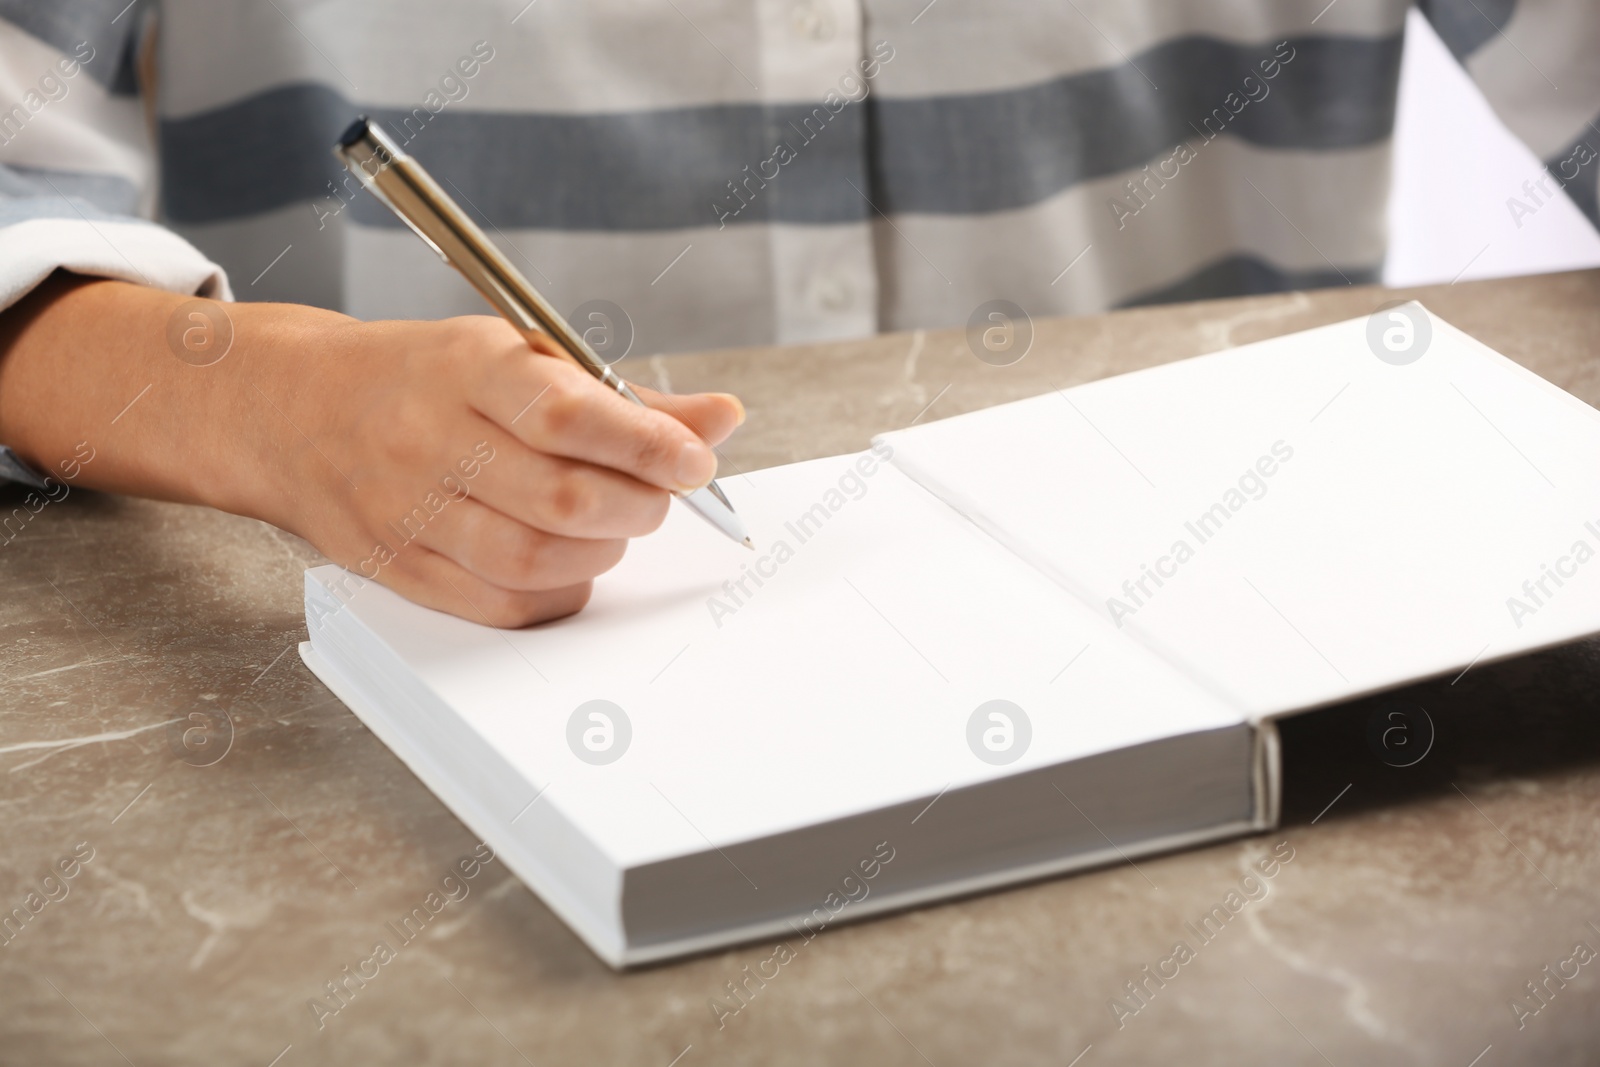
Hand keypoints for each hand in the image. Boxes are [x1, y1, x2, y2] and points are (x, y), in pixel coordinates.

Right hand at [0, 277, 743, 625]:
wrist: (294, 411)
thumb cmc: (425, 380)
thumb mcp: (515, 356)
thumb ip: (622, 397)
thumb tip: (722, 418)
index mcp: (466, 368)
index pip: (571, 413)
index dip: (648, 445)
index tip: (695, 462)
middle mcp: (429, 438)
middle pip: (561, 498)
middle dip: (636, 506)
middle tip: (656, 496)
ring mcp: (406, 509)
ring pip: (534, 559)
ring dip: (602, 551)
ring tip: (612, 525)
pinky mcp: (396, 566)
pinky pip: (499, 603)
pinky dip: (556, 590)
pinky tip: (568, 561)